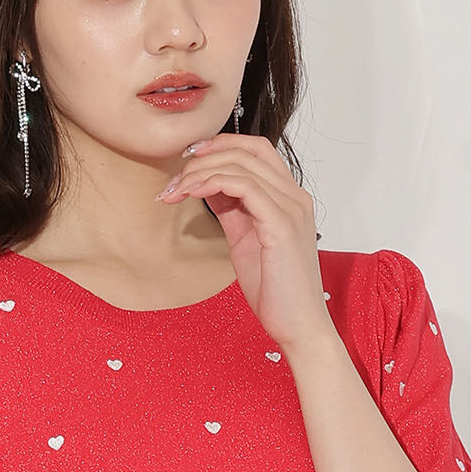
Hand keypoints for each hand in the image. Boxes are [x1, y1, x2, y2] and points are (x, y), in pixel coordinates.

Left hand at [156, 134, 336, 352]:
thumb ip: (232, 209)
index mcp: (289, 198)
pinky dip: (213, 182)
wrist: (297, 325)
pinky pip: (245, 186)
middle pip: (247, 150)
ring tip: (175, 190)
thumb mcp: (245, 239)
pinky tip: (192, 193)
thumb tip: (207, 185)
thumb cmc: (275, 290)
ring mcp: (291, 208)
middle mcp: (295, 196)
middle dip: (204, 157)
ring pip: (242, 164)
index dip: (220, 146)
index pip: (256, 150)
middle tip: (173, 179)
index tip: (187, 160)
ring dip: (200, 172)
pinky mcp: (282, 225)